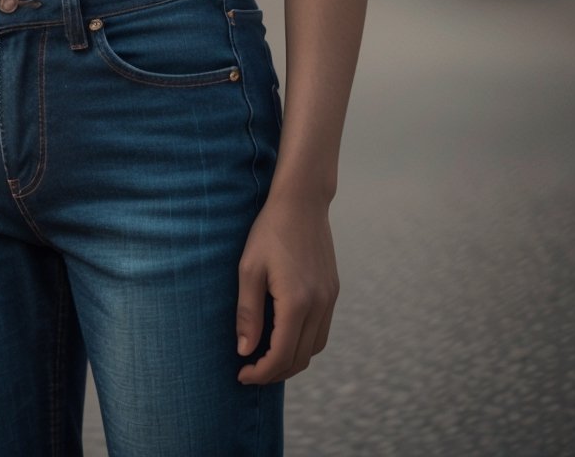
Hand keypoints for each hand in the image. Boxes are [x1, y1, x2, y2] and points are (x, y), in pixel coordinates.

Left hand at [235, 192, 339, 383]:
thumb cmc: (269, 232)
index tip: (241, 374)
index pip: (281, 356)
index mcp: (296, 302)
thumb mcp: (249, 269)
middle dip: (275, 372)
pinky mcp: (333, 290)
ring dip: (292, 360)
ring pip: (314, 348)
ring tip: (266, 357)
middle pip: (300, 359)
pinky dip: (304, 343)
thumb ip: (248, 313)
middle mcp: (319, 305)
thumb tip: (245, 351)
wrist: (302, 201)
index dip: (260, 373)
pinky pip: (322, 330)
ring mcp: (330, 298)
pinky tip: (285, 335)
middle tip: (251, 371)